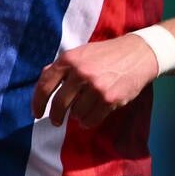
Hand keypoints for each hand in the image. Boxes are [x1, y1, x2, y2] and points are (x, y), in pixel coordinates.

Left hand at [31, 35, 160, 128]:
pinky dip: (88, 121)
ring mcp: (95, 86)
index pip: (45, 85)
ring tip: (84, 108)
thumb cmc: (105, 55)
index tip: (37, 113)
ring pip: (76, 114)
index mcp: (69, 59)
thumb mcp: (80, 53)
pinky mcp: (109, 99)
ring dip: (77, 116)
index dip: (37, 102)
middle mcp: (80, 72)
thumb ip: (61, 67)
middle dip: (55, 116)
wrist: (137, 54)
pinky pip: (91, 120)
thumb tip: (42, 83)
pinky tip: (91, 115)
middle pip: (59, 104)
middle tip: (56, 121)